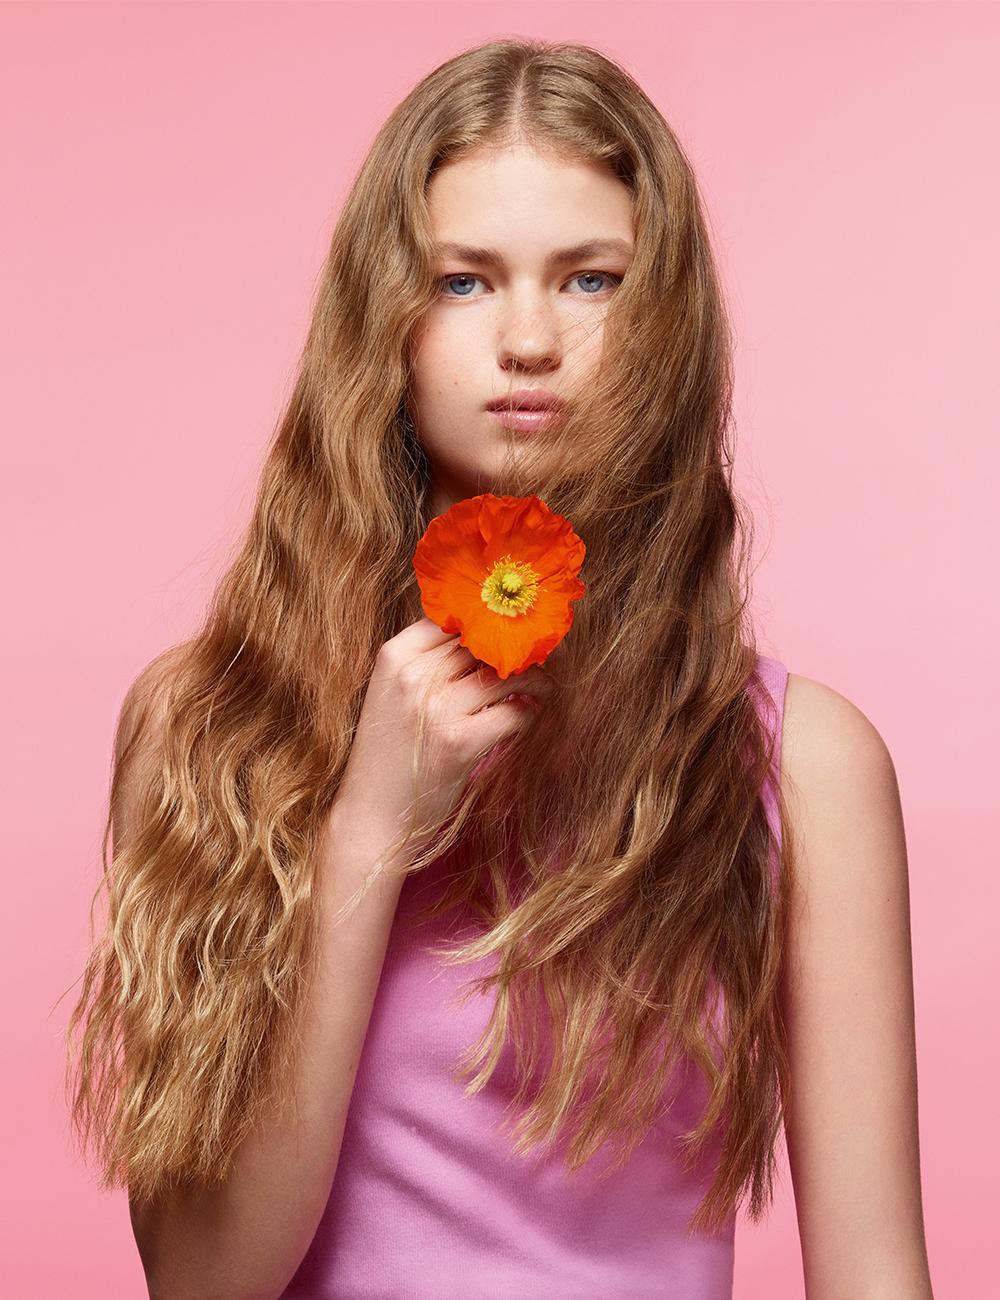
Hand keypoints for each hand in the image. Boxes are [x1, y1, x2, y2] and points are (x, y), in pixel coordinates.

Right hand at [337, 616, 553, 850]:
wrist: (370, 817)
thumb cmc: (389, 754)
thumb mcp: (393, 694)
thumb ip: (429, 663)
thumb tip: (487, 636)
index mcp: (394, 656)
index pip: (453, 619)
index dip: (486, 625)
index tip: (508, 635)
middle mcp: (414, 675)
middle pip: (482, 644)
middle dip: (515, 650)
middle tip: (538, 658)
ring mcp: (436, 708)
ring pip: (504, 675)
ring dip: (534, 679)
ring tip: (542, 687)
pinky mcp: (460, 742)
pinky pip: (514, 712)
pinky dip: (530, 711)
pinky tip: (531, 714)